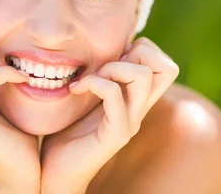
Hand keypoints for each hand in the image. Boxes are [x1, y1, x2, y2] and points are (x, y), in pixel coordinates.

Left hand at [40, 37, 179, 193]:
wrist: (54, 171)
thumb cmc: (64, 132)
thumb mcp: (85, 97)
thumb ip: (98, 77)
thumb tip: (98, 50)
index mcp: (135, 100)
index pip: (164, 64)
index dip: (142, 49)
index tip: (110, 57)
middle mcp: (139, 110)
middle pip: (166, 66)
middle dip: (135, 52)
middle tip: (104, 66)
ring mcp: (130, 122)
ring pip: (142, 76)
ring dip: (111, 67)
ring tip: (89, 79)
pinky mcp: (116, 134)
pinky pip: (114, 94)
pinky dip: (94, 83)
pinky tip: (75, 89)